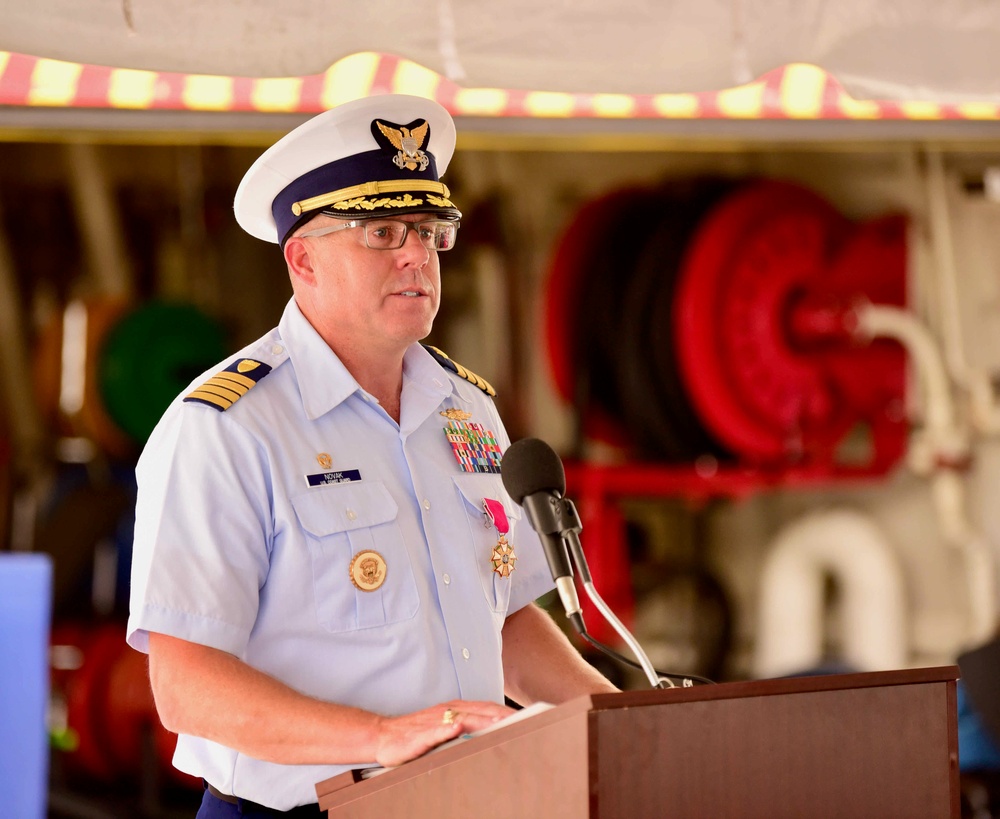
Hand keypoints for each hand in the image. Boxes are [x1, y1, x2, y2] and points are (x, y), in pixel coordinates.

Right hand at [373, 699, 514, 767]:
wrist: (384, 735)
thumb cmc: (417, 733)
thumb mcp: (445, 726)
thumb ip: (467, 727)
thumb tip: (494, 731)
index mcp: (456, 709)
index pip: (487, 709)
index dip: (507, 712)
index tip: (528, 717)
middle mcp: (448, 711)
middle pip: (480, 712)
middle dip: (502, 716)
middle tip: (524, 721)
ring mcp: (434, 721)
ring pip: (462, 718)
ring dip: (482, 720)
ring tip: (501, 722)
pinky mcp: (419, 734)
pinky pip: (434, 730)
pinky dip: (446, 728)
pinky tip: (457, 727)